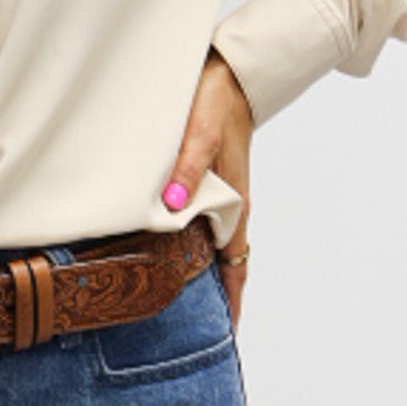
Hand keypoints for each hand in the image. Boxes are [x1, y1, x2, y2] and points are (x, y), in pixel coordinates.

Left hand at [162, 46, 254, 331]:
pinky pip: (200, 229)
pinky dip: (191, 249)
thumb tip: (174, 209)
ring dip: (200, 275)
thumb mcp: (200, 135)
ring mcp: (219, 200)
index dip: (232, 299)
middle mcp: (229, 209)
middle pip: (222, 265)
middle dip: (213, 297)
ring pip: (210, 249)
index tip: (227, 331)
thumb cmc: (215, 103)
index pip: (235, 265)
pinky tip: (172, 258)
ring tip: (180, 305)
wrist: (227, 74)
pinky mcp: (206, 188)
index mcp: (234, 205)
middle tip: (192, 331)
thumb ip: (187, 172)